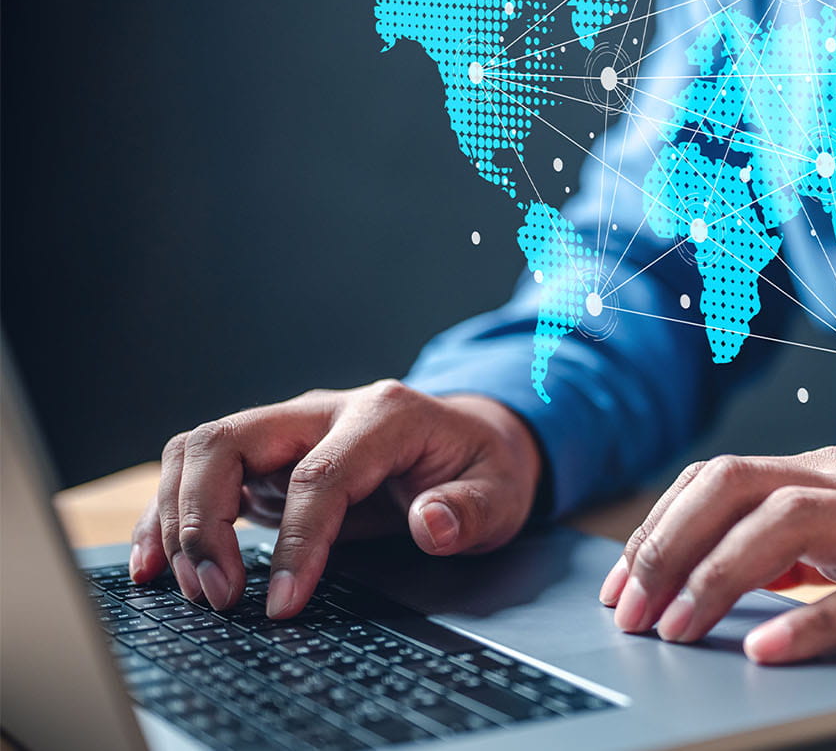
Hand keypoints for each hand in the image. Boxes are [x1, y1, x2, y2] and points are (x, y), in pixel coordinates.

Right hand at [128, 380, 539, 617]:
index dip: (296, 542)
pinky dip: (167, 514)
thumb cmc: (482, 467)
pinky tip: (155, 562)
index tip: (282, 602)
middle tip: (218, 595)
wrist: (474, 440)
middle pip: (232, 442)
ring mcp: (289, 429)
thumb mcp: (501, 493)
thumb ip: (470, 510)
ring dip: (177, 517)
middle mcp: (324, 412)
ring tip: (190, 588)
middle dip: (205, 520)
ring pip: (202, 449)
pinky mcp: (267, 456)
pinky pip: (197, 472)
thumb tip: (431, 523)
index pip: (320, 476)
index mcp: (384, 415)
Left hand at [599, 447, 835, 663]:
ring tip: (675, 630)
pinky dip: (816, 622)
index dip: (657, 528)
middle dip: (668, 544)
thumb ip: (811, 543)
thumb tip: (730, 578)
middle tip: (628, 613)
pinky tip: (770, 651)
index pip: (720, 478)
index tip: (618, 587)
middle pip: (736, 484)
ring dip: (719, 575)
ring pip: (791, 523)